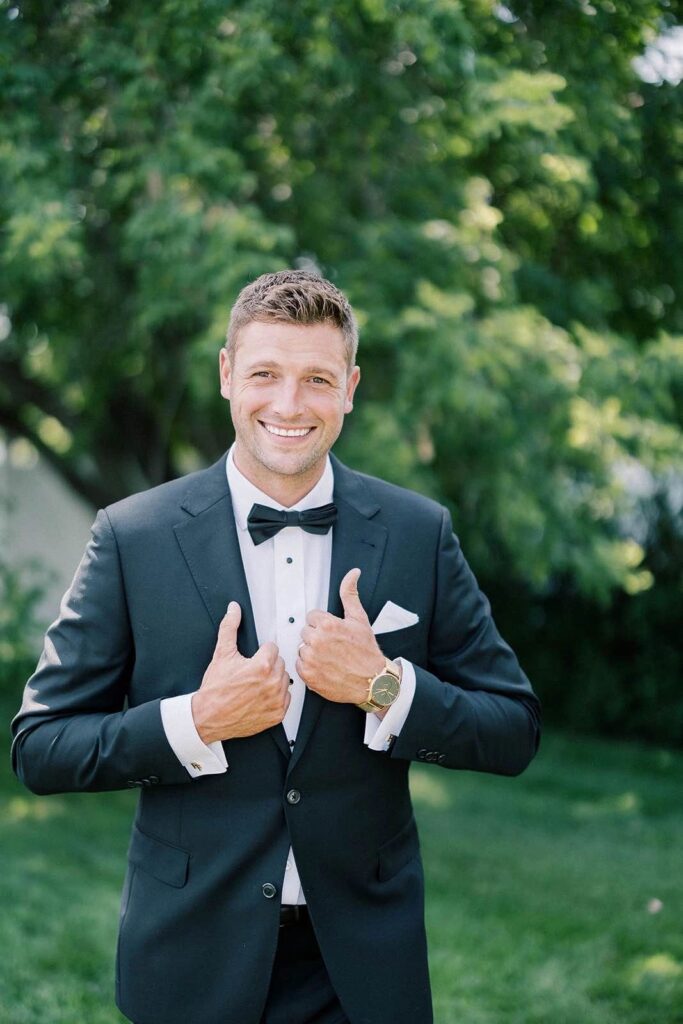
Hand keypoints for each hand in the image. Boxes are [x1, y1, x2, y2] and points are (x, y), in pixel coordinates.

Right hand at [192, 602, 290, 743]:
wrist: (208, 717)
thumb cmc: (215, 689)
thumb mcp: (221, 654)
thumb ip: (229, 627)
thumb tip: (234, 609)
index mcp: (262, 666)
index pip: (273, 648)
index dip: (260, 653)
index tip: (251, 661)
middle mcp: (272, 683)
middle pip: (280, 663)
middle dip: (267, 666)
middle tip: (251, 673)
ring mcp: (276, 700)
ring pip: (284, 680)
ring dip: (273, 680)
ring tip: (255, 685)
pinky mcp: (277, 714)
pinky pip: (286, 698)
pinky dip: (276, 697)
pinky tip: (261, 697)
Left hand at [296, 568, 384, 705]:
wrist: (372, 681)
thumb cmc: (367, 651)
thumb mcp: (359, 619)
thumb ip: (350, 594)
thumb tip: (353, 574)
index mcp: (327, 624)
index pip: (312, 617)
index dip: (323, 624)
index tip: (333, 633)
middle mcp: (317, 641)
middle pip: (305, 632)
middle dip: (317, 637)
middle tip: (333, 646)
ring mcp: (311, 659)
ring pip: (302, 648)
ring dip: (312, 652)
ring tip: (329, 657)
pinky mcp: (308, 675)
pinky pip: (299, 665)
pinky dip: (309, 667)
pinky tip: (324, 667)